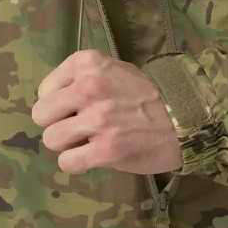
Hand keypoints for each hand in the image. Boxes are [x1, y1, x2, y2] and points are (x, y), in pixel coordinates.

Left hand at [31, 48, 180, 176]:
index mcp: (88, 63)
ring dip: (68, 145)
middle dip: (57, 124)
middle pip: (42, 115)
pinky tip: (92, 157)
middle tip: (78, 127)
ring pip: (51, 139)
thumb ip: (83, 79)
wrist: (185, 118)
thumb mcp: (114, 69)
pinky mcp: (106, 149)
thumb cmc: (147, 95)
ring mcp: (97, 119)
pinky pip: (67, 162)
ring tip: (88, 142)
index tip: (76, 108)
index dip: (58, 103)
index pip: (45, 90)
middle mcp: (89, 87)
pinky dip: (76, 164)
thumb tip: (52, 103)